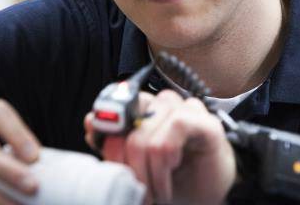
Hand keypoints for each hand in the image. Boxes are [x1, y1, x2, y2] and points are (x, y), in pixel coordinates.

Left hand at [85, 90, 236, 204]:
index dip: (107, 139)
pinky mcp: (205, 122)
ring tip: (156, 190)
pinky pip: (170, 136)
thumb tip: (90, 121)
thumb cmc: (174, 180)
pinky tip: (170, 175)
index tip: (113, 168)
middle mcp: (164, 104)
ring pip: (146, 136)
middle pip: (127, 127)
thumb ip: (112, 144)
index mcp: (146, 109)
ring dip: (148, 172)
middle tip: (138, 190)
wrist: (208, 197)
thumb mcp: (133, 164)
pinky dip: (165, 164)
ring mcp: (186, 109)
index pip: (114, 111)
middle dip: (128, 166)